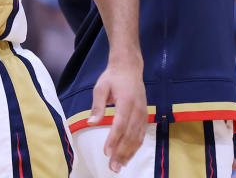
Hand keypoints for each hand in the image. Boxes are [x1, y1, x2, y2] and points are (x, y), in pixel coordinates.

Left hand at [88, 54, 146, 172]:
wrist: (129, 68)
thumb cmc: (112, 77)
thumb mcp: (100, 88)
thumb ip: (97, 106)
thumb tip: (91, 122)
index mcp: (126, 101)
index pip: (120, 124)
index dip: (114, 139)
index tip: (106, 152)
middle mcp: (137, 109)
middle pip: (130, 135)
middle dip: (122, 152)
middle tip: (113, 167)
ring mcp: (143, 113)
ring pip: (137, 137)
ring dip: (129, 153)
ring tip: (120, 166)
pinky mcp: (144, 116)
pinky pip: (141, 134)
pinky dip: (135, 147)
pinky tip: (128, 156)